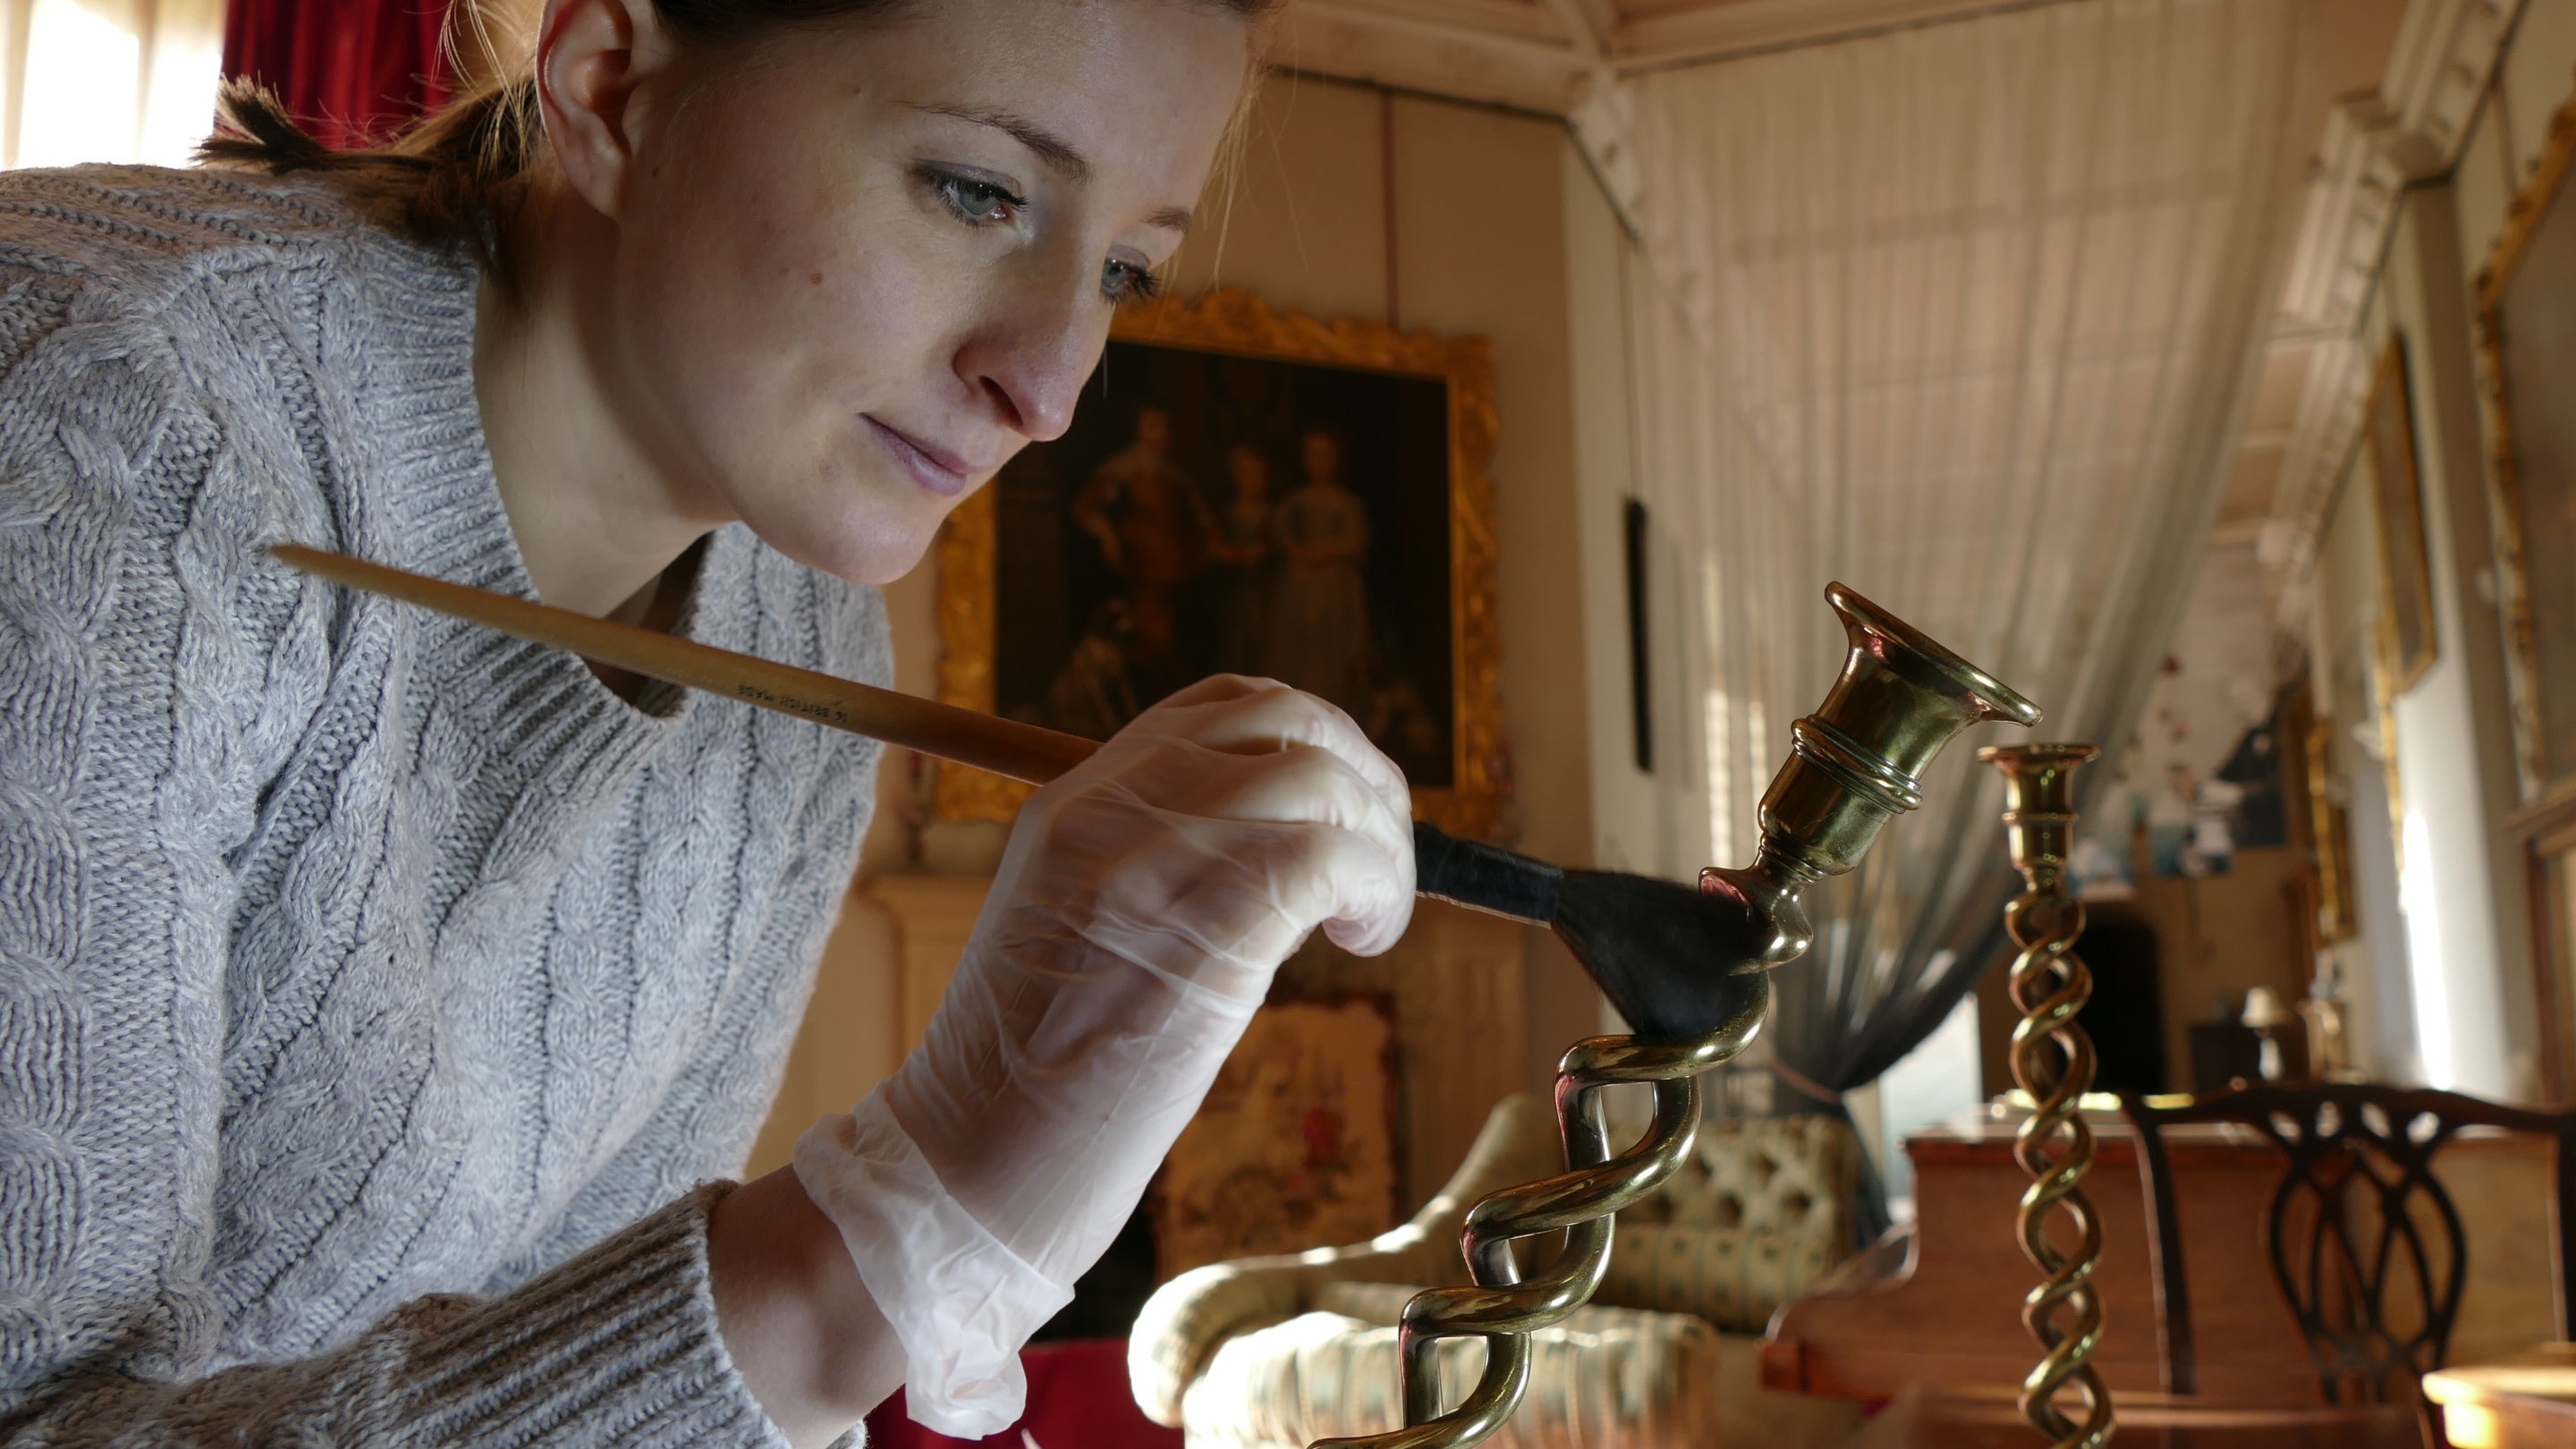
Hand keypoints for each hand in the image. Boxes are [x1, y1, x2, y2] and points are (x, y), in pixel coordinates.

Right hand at [795, 676, 1411, 1434]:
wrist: (963, 1169)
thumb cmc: (1031, 1081)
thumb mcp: (1077, 929)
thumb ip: (1159, 866)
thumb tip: (1287, 847)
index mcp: (1072, 798)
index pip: (1226, 706)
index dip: (1313, 743)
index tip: (1341, 819)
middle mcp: (1107, 808)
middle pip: (1288, 723)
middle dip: (1365, 781)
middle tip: (1377, 868)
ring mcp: (1149, 863)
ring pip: (1320, 778)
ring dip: (1382, 842)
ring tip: (1370, 917)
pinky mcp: (1201, 930)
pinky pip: (1330, 856)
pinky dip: (1378, 888)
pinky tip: (1363, 940)